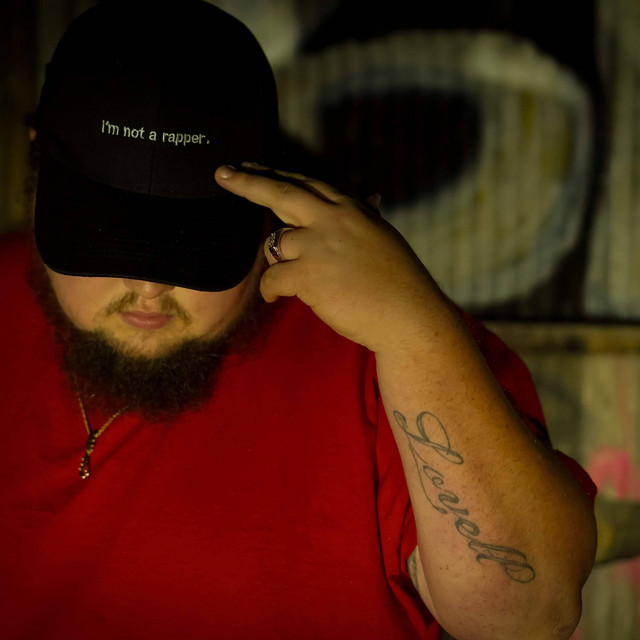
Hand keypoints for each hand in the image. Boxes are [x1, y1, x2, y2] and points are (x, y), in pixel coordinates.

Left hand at [215, 164, 443, 352]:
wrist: (408, 315)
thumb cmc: (399, 283)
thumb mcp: (383, 238)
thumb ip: (366, 217)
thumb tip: (371, 198)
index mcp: (351, 210)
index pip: (308, 184)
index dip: (278, 174)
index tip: (256, 168)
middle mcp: (332, 220)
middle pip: (281, 193)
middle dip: (248, 182)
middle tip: (223, 174)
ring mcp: (318, 246)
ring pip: (275, 243)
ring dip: (277, 262)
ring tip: (289, 281)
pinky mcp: (308, 275)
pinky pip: (272, 277)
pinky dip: (271, 289)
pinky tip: (277, 297)